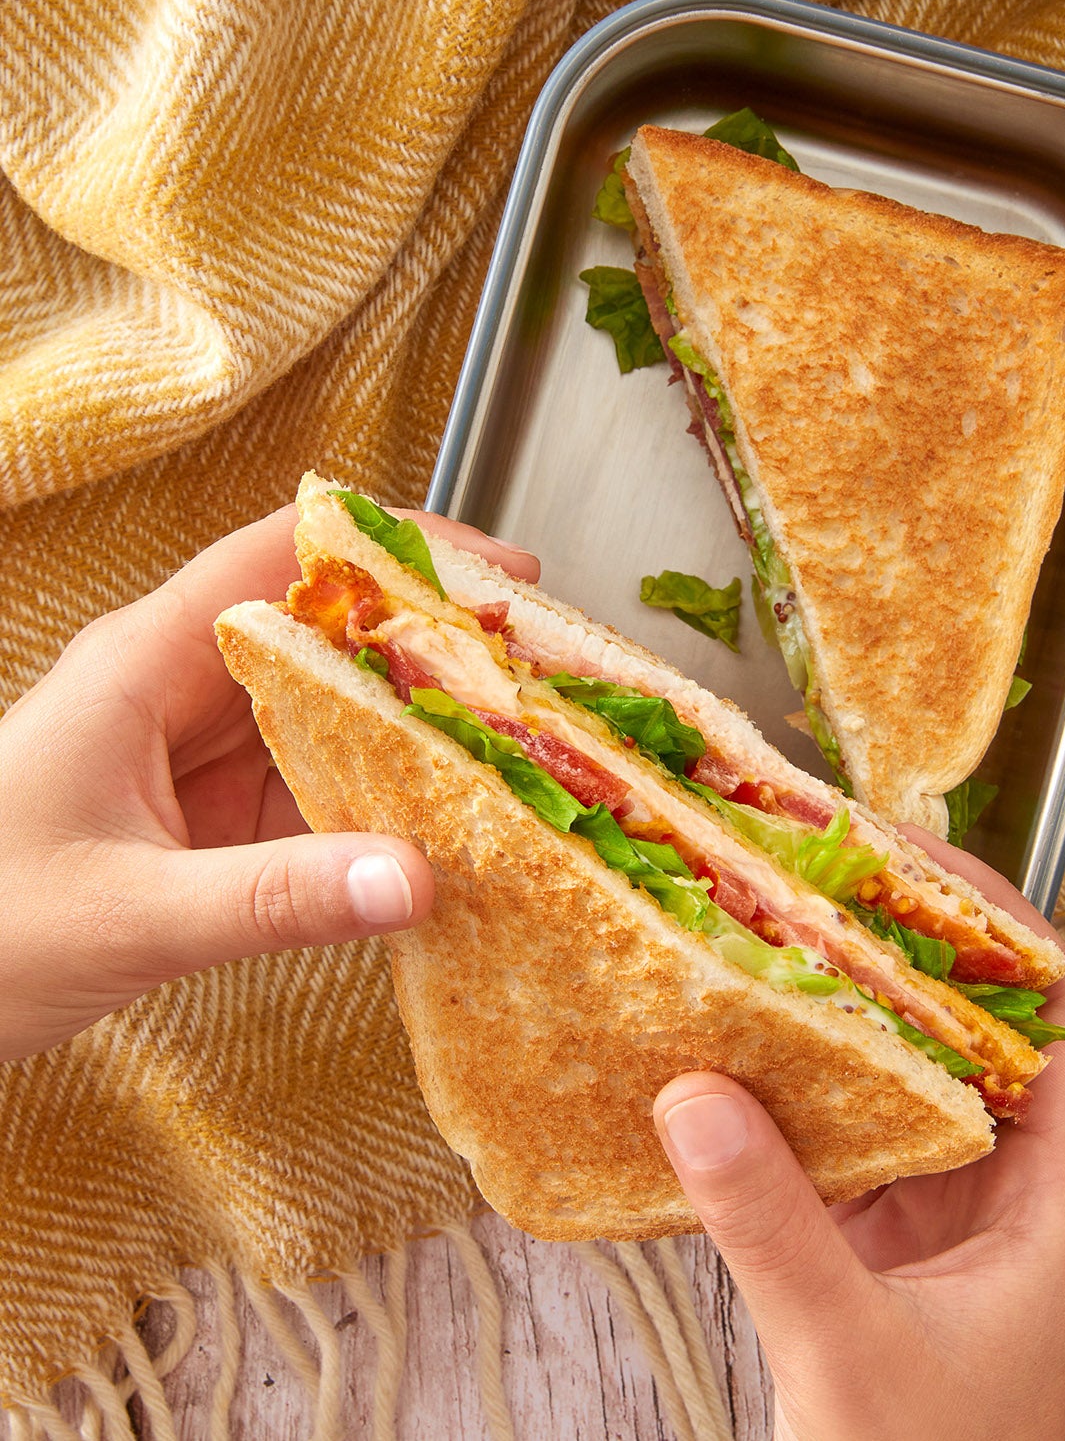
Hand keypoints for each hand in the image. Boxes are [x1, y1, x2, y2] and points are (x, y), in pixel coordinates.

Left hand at [0, 503, 537, 1061]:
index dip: (395, 549)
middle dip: (432, 636)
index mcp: (143, 665)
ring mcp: (197, 754)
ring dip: (417, 720)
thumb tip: (414, 880)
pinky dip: (384, 797)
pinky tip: (443, 821)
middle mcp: (178, 691)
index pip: (283, 559)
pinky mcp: (211, 818)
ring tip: (517, 739)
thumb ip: (273, 901)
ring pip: (330, 708)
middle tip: (537, 664)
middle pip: (326, 628)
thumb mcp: (126, 915)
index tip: (495, 570)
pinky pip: (316, 784)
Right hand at [653, 831, 1064, 1440]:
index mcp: (1054, 1201)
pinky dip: (796, 1085)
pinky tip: (732, 1049)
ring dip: (841, 1007)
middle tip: (809, 872)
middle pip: (974, 1026)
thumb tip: (692, 1092)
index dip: (999, 921)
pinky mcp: (881, 1246)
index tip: (907, 857)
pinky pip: (847, 1133)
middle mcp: (1007, 1191)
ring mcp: (943, 1216)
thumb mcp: (849, 1354)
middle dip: (898, 943)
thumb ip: (774, 1225)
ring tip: (765, 931)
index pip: (1060, 1015)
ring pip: (906, 1075)